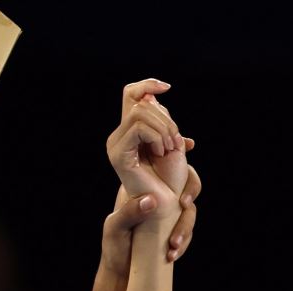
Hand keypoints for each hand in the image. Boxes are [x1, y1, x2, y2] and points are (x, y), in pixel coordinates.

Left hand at [100, 163, 202, 276]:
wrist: (121, 272)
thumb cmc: (113, 246)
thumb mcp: (115, 227)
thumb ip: (129, 212)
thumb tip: (152, 201)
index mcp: (144, 189)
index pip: (164, 166)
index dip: (178, 155)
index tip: (188, 146)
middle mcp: (160, 199)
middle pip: (186, 184)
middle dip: (191, 189)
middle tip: (183, 203)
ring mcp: (170, 216)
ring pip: (190, 212)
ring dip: (185, 228)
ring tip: (173, 245)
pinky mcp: (175, 233)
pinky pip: (188, 235)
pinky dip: (183, 244)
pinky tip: (172, 254)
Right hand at [106, 79, 190, 227]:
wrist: (167, 204)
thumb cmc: (171, 178)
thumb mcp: (172, 142)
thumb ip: (163, 120)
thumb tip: (156, 95)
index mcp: (131, 130)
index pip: (131, 94)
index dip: (147, 84)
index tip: (168, 87)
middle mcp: (119, 135)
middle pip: (142, 103)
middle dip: (166, 119)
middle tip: (176, 142)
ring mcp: (116, 144)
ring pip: (140, 113)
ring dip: (164, 129)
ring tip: (169, 149)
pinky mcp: (118, 154)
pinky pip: (139, 128)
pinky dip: (157, 137)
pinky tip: (162, 152)